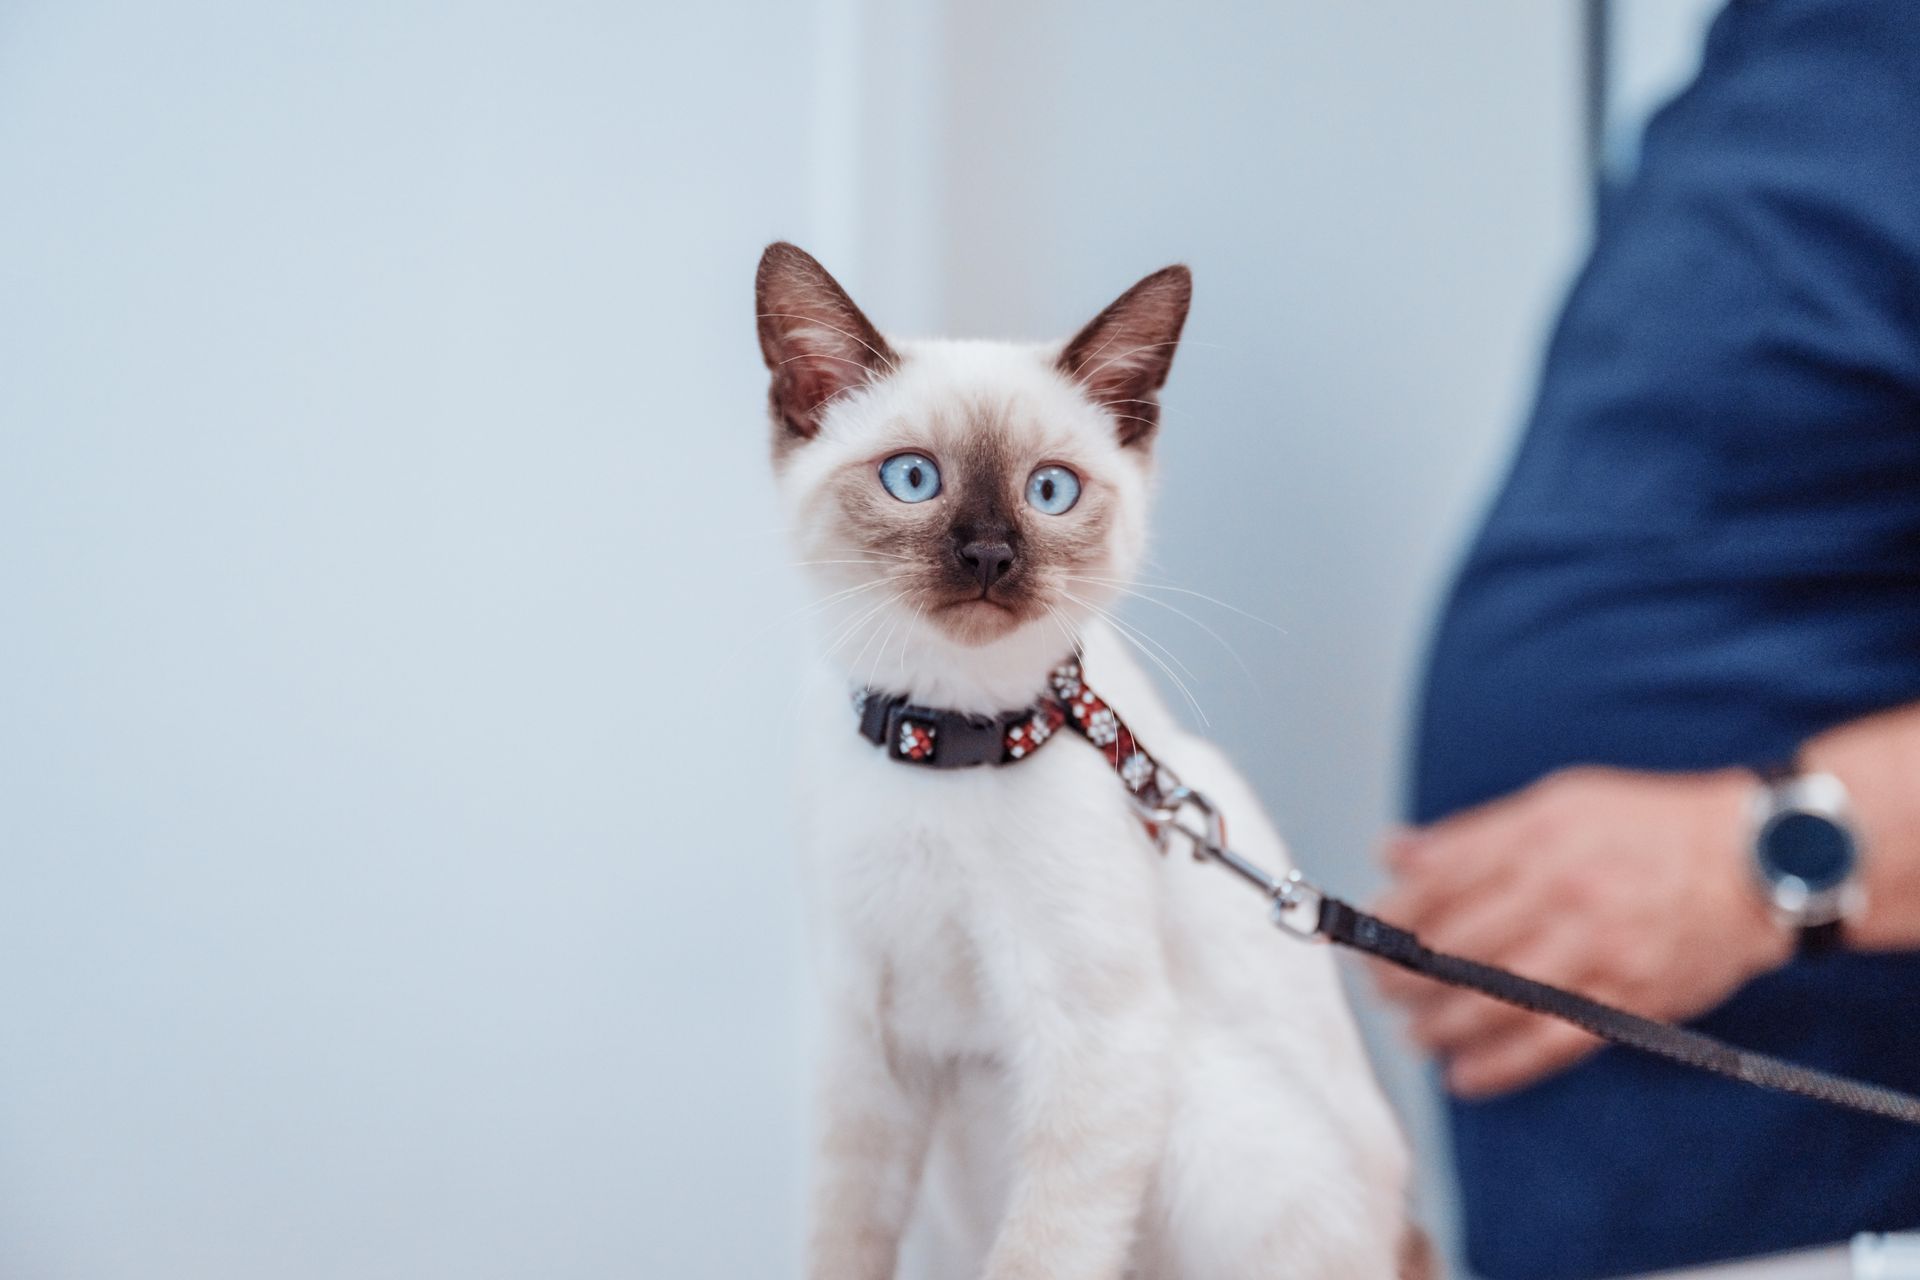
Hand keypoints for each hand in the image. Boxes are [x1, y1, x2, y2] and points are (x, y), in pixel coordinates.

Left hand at [1369, 766, 1792, 1098]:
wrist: (1759, 862)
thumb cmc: (1651, 826)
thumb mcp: (1561, 801)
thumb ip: (1472, 832)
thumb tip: (1396, 851)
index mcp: (1538, 838)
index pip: (1438, 883)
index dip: (1392, 914)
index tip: (1364, 931)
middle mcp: (1562, 894)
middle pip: (1455, 945)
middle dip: (1403, 973)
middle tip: (1380, 986)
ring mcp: (1595, 951)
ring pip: (1492, 1000)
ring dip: (1438, 1022)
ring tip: (1413, 1029)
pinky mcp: (1627, 999)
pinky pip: (1549, 1043)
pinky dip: (1500, 1066)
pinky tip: (1462, 1075)